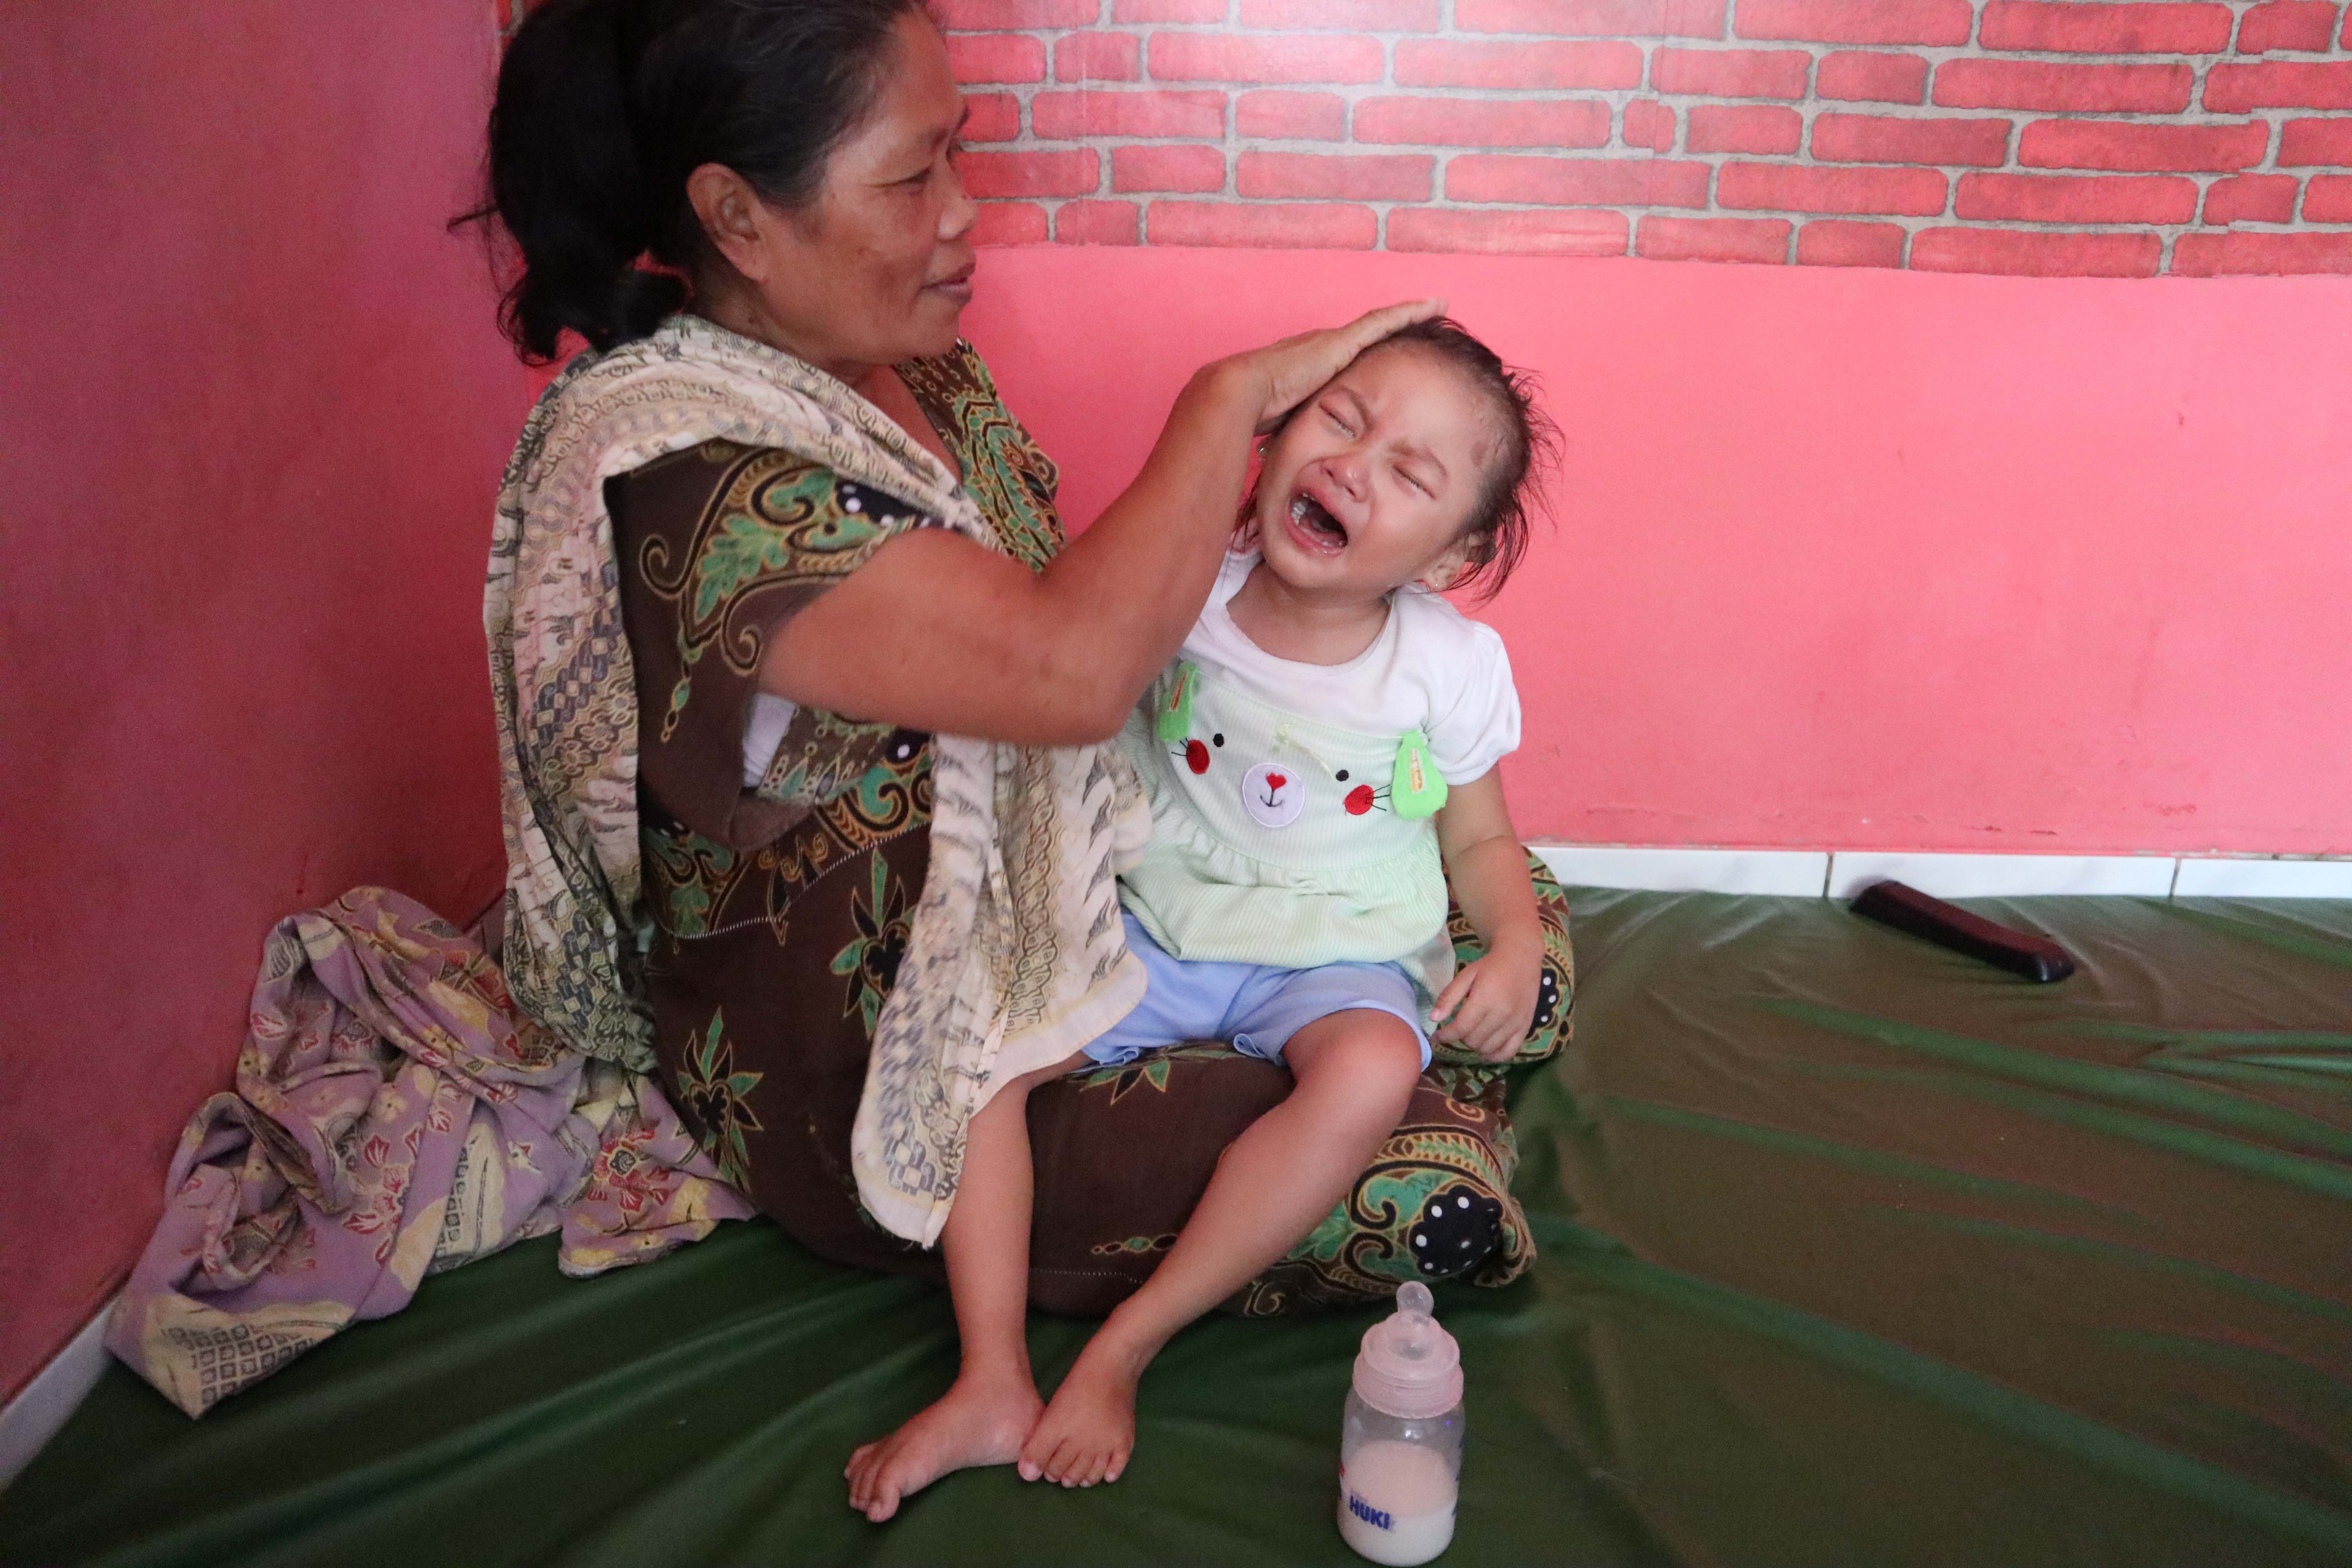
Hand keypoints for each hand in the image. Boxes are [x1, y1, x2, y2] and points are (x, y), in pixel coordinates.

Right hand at [1220, 298, 1446, 433]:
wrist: (1239, 394)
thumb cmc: (1252, 415)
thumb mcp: (1284, 425)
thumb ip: (1294, 432)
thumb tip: (1285, 460)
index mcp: (1308, 367)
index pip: (1343, 359)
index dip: (1362, 354)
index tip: (1379, 359)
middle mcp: (1321, 348)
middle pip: (1365, 337)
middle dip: (1390, 330)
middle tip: (1417, 322)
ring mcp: (1331, 342)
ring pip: (1379, 324)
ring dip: (1407, 315)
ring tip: (1436, 306)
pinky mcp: (1341, 341)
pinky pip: (1384, 322)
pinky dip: (1410, 312)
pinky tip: (1434, 305)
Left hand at [1427, 941, 1541, 1062]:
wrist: (1521, 959)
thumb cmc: (1490, 967)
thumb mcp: (1465, 975)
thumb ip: (1449, 997)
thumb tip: (1433, 1019)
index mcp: (1484, 999)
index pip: (1461, 1028)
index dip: (1446, 1035)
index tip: (1437, 1036)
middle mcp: (1502, 1013)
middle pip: (1473, 1040)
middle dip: (1460, 1038)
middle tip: (1458, 1028)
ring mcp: (1515, 1022)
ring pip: (1488, 1048)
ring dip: (1475, 1045)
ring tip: (1471, 1035)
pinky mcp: (1525, 1027)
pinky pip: (1509, 1052)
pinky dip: (1495, 1055)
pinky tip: (1486, 1050)